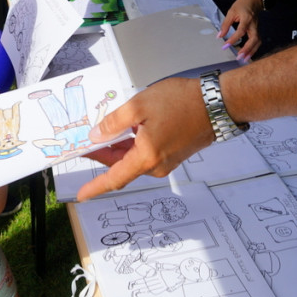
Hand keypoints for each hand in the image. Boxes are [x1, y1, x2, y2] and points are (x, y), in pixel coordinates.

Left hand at [77, 78, 213, 200]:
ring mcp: (167, 162)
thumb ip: (113, 123)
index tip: (81, 195)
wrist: (216, 102)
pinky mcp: (173, 154)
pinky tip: (128, 128)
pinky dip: (132, 145)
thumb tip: (96, 136)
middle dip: (103, 154)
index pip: (114, 178)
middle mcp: (157, 166)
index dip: (95, 187)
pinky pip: (145, 154)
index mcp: (146, 157)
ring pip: (133, 159)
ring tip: (105, 128)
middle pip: (121, 166)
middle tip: (86, 140)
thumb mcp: (139, 106)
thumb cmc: (182, 102)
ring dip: (118, 147)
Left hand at [218, 0, 262, 61]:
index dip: (233, 39)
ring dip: (251, 52)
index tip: (225, 46)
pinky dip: (253, 49)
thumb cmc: (243, 4)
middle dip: (247, 49)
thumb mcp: (231, 11)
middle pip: (254, 39)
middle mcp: (254, 25)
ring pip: (257, 42)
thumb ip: (225, 24)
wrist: (254, 0)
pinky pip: (257, 42)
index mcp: (247, 19)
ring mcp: (257, 28)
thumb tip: (220, 35)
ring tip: (244, 59)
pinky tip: (247, 54)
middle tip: (239, 57)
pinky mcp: (257, 31)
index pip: (241, 31)